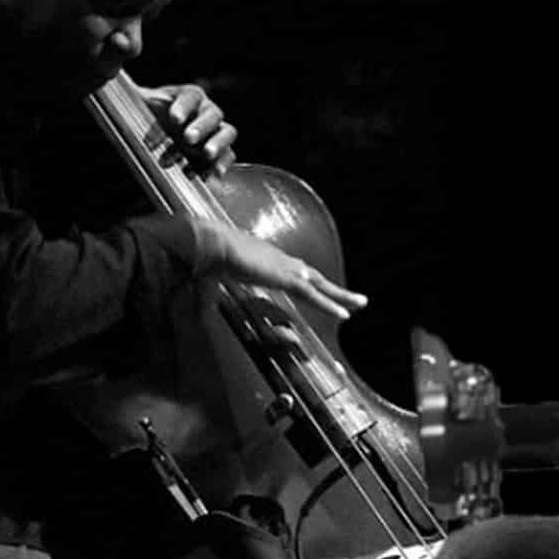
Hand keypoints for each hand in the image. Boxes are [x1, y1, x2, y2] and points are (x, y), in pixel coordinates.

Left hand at [140, 82, 236, 177]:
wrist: (155, 136)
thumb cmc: (148, 117)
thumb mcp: (139, 106)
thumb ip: (133, 102)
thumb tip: (117, 89)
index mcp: (188, 97)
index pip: (191, 96)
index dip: (183, 107)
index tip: (174, 119)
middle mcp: (205, 112)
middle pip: (213, 114)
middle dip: (201, 126)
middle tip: (188, 139)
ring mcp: (214, 132)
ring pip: (227, 132)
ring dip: (217, 143)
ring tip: (206, 154)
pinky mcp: (218, 153)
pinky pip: (228, 156)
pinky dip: (222, 164)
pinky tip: (210, 175)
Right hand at [192, 220, 368, 320]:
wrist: (211, 242)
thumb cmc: (207, 256)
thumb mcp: (211, 281)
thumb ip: (208, 299)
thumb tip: (198, 316)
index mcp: (266, 259)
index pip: (293, 272)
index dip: (306, 282)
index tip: (318, 289)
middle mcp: (281, 260)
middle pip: (314, 276)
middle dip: (334, 288)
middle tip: (355, 298)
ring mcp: (286, 267)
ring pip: (320, 285)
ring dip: (341, 295)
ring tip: (360, 305)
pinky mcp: (286, 277)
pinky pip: (313, 295)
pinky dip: (330, 304)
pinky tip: (345, 314)